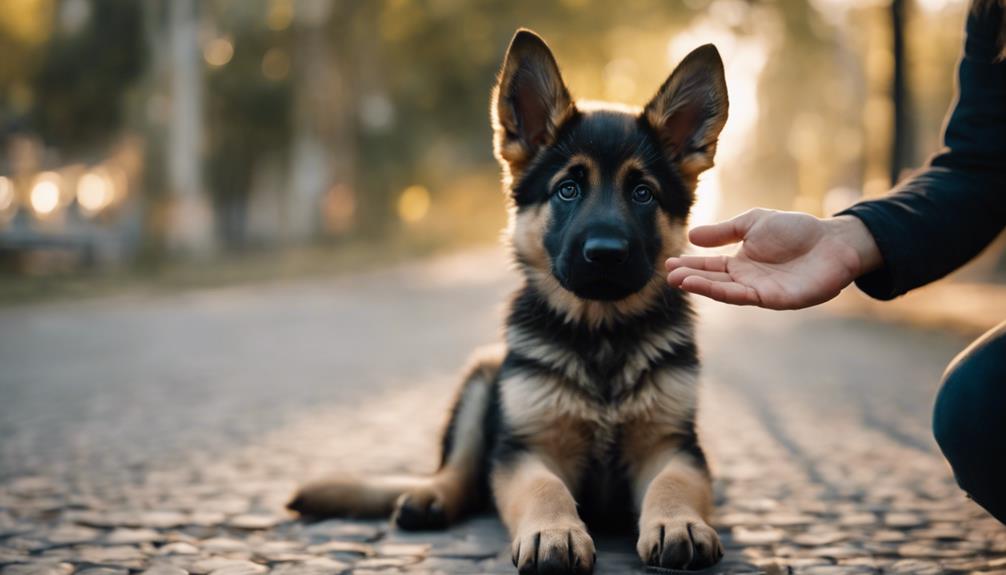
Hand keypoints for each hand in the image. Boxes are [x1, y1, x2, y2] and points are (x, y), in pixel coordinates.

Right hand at [666, 209, 881, 309]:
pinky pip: (743, 297)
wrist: (833, 241)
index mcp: (741, 263)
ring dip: (701, 287)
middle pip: (713, 281)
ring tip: (679, 281)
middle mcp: (747, 280)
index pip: (710, 267)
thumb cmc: (796, 231)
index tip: (669, 264)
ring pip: (724, 292)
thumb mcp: (753, 223)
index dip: (690, 266)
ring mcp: (760, 291)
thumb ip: (724, 231)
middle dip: (690, 278)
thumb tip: (691, 236)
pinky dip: (722, 292)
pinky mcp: (774, 299)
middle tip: (669, 275)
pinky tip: (706, 286)